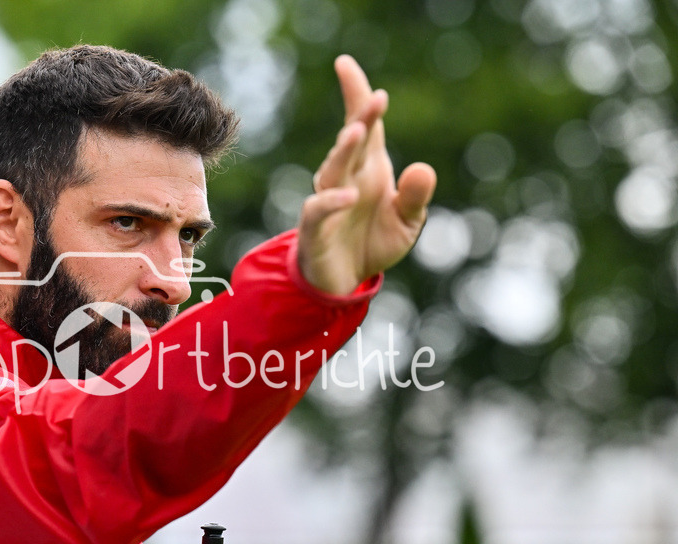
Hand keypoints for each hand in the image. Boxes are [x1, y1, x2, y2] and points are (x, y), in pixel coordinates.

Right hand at [296, 55, 436, 295]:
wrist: (344, 283)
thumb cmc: (373, 243)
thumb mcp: (407, 222)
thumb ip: (416, 196)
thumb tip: (422, 168)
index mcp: (369, 169)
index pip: (363, 126)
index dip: (356, 96)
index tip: (345, 65)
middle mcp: (346, 178)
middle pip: (352, 143)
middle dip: (361, 119)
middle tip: (375, 98)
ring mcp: (328, 201)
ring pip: (333, 170)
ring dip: (345, 151)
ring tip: (357, 133)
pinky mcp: (315, 229)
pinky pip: (319, 210)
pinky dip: (332, 201)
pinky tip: (349, 195)